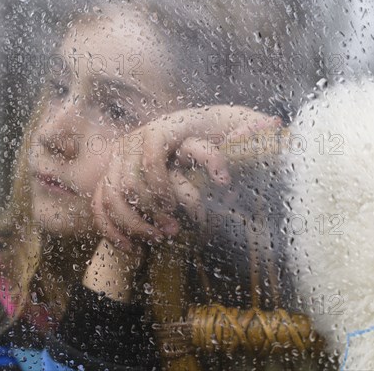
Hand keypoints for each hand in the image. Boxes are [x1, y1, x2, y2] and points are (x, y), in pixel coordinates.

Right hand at [91, 105, 281, 251]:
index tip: (189, 205)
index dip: (163, 185)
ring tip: (161, 237)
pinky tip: (132, 248)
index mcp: (165, 129)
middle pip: (132, 180)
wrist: (180, 131)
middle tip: (176, 229)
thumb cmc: (215, 131)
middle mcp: (137, 140)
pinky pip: (100, 205)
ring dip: (135, 222)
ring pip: (113, 194)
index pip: (153, 156)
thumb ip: (255, 127)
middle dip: (154, 210)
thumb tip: (273, 126)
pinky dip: (112, 229)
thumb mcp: (237, 124)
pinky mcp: (110, 176)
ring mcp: (119, 159)